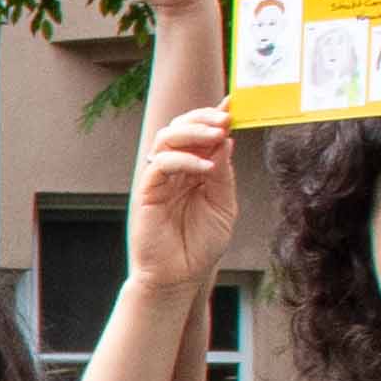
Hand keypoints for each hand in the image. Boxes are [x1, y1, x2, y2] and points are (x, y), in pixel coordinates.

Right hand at [125, 105, 238, 292]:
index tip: (233, 103)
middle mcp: (175, 170)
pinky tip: (204, 167)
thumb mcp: (223, 205)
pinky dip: (183, 159)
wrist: (178, 278)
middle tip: (224, 119)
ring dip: (193, 131)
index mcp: (194, 171)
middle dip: (203, 118)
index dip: (214, 116)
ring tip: (216, 134)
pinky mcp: (147, 192)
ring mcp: (160, 180)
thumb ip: (223, 174)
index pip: (200, 136)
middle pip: (180, 128)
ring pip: (167, 138)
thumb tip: (225, 140)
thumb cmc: (199, 246)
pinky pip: (160, 164)